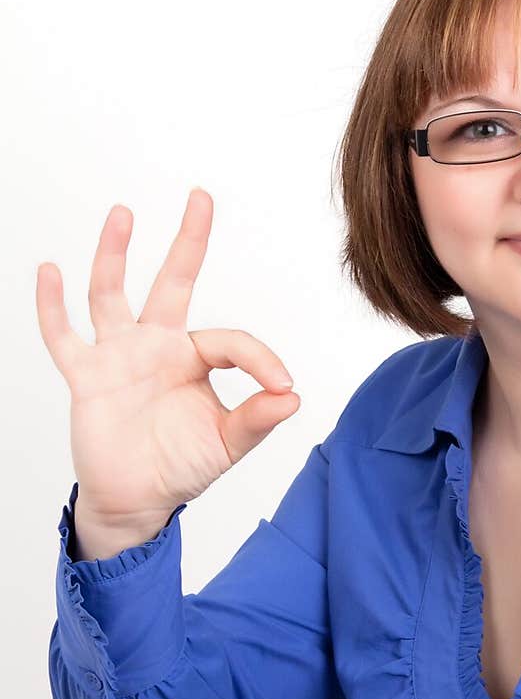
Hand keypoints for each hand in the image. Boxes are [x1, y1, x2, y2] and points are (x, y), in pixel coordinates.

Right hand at [36, 188, 300, 526]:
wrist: (135, 501)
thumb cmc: (181, 466)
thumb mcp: (227, 445)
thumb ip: (256, 420)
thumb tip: (292, 397)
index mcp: (195, 358)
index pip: (230, 341)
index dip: (261, 360)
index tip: (283, 384)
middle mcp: (156, 346)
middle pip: (173, 281)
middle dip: (188, 241)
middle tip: (201, 197)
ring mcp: (118, 356)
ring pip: (112, 295)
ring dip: (115, 254)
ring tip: (124, 214)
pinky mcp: (86, 376)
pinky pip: (64, 337)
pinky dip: (52, 307)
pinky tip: (49, 272)